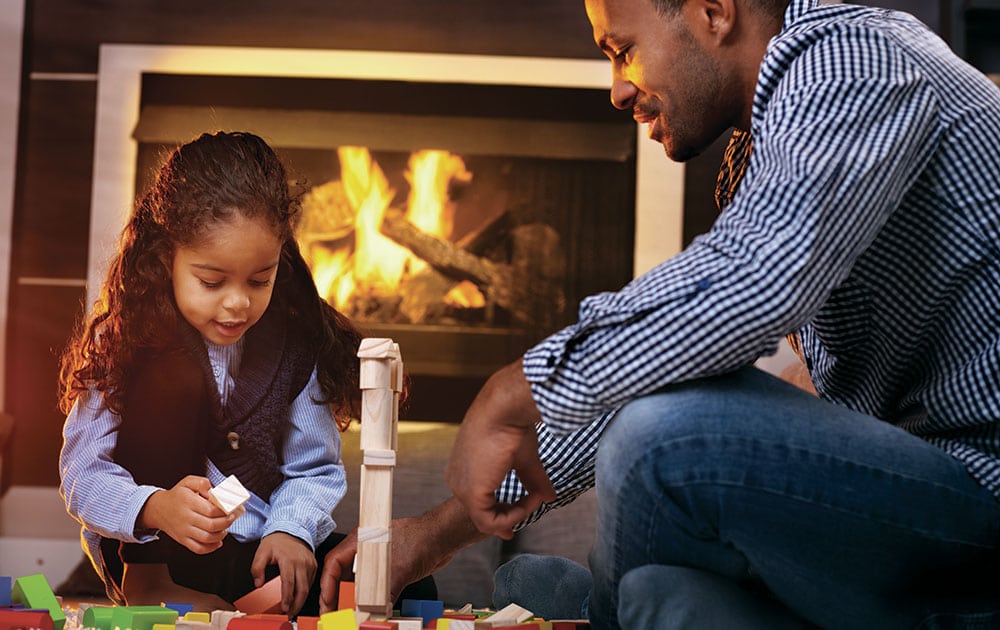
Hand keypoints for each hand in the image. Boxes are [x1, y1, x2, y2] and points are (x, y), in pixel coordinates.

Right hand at [138, 475, 237, 553]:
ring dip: (221, 535)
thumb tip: (212, 490)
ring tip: (225, 528)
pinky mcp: (182, 540)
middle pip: (211, 525)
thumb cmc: (176, 495)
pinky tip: (217, 541)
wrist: (157, 509)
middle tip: (232, 517)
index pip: (211, 510)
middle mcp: (186, 518)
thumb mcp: (187, 482)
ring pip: (207, 538)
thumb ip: (202, 482)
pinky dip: (211, 548)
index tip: (230, 508)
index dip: (224, 511)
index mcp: (188, 502)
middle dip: (226, 523)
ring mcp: (184, 531)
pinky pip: (198, 548)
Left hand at [251, 532, 315, 616]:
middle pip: (302, 589)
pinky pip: (311, 582)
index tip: (285, 608)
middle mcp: (302, 562)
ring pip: (308, 587)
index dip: (287, 598)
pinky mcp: (314, 565)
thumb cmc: (277, 540)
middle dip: (296, 604)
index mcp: (289, 560)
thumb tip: (258, 584)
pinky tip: (298, 596)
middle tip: (290, 613)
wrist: (292, 528)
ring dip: (301, 600)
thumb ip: (257, 568)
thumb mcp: (262, 552)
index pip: (289, 583)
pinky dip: (305, 591)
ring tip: (293, 608)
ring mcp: (310, 564)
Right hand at [318, 498, 485, 612]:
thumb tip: (373, 613)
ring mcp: (376, 557)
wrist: (443, 537)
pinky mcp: (388, 566)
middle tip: (334, 614)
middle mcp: (364, 548)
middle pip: (342, 573)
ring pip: (357, 580)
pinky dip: (369, 596)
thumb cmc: (421, 540)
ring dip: (353, 597)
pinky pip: (372, 583)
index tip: (327, 604)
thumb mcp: (399, 570)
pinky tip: (370, 609)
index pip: (334, 563)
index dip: (327, 585)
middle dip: (337, 594)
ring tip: (349, 615)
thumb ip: (385, 594)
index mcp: (360, 540)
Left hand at [445, 360, 555, 538]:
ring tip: (537, 496)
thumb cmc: (511, 424)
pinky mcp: (471, 495)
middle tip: (524, 519)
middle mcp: (457, 480)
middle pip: (481, 513)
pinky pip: (492, 522)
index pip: (478, 501)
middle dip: (506, 520)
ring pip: (488, 521)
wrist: (504, 409)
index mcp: (463, 468)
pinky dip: (516, 515)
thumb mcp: (523, 458)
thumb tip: (550, 496)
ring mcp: (461, 489)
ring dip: (518, 513)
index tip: (517, 519)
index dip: (499, 513)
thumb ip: (532, 480)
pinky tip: (532, 498)